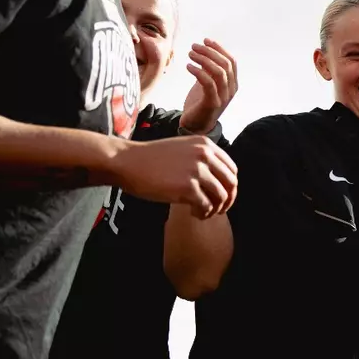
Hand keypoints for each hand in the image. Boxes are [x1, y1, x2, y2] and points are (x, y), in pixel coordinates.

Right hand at [111, 135, 236, 216]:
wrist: (126, 162)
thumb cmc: (151, 159)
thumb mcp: (183, 149)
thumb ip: (202, 159)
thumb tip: (220, 182)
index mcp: (206, 145)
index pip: (232, 169)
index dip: (230, 186)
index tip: (223, 197)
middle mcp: (204, 155)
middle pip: (231, 184)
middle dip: (228, 200)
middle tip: (218, 210)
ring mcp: (197, 171)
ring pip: (221, 197)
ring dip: (214, 209)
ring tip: (202, 212)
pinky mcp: (187, 187)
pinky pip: (207, 206)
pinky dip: (203, 213)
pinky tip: (194, 213)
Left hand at [180, 40, 237, 133]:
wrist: (196, 126)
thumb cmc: (200, 102)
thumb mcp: (207, 83)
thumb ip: (209, 70)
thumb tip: (205, 51)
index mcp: (232, 84)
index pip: (231, 62)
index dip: (219, 49)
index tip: (206, 40)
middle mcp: (231, 90)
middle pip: (225, 64)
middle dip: (209, 52)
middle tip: (194, 46)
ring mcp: (223, 97)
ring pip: (219, 72)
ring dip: (203, 59)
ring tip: (190, 54)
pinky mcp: (213, 103)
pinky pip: (208, 83)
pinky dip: (198, 72)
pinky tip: (188, 66)